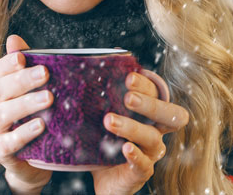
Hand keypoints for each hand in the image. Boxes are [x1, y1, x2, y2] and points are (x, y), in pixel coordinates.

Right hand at [0, 35, 52, 193]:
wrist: (33, 161)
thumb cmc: (33, 120)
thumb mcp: (33, 93)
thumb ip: (25, 67)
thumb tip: (14, 38)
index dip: (7, 64)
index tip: (23, 57)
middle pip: (0, 90)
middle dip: (22, 80)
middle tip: (45, 74)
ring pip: (2, 114)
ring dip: (25, 105)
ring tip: (48, 99)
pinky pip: (7, 143)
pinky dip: (23, 133)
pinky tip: (40, 126)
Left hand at [91, 69, 189, 193]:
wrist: (103, 177)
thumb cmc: (103, 140)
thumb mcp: (98, 117)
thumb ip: (96, 98)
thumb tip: (77, 70)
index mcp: (147, 114)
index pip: (156, 93)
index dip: (146, 85)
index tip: (128, 77)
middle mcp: (155, 131)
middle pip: (170, 115)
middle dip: (150, 104)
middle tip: (127, 98)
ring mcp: (150, 152)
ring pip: (152, 138)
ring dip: (132, 128)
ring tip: (109, 120)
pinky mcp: (141, 172)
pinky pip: (145, 164)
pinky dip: (136, 156)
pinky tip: (125, 148)